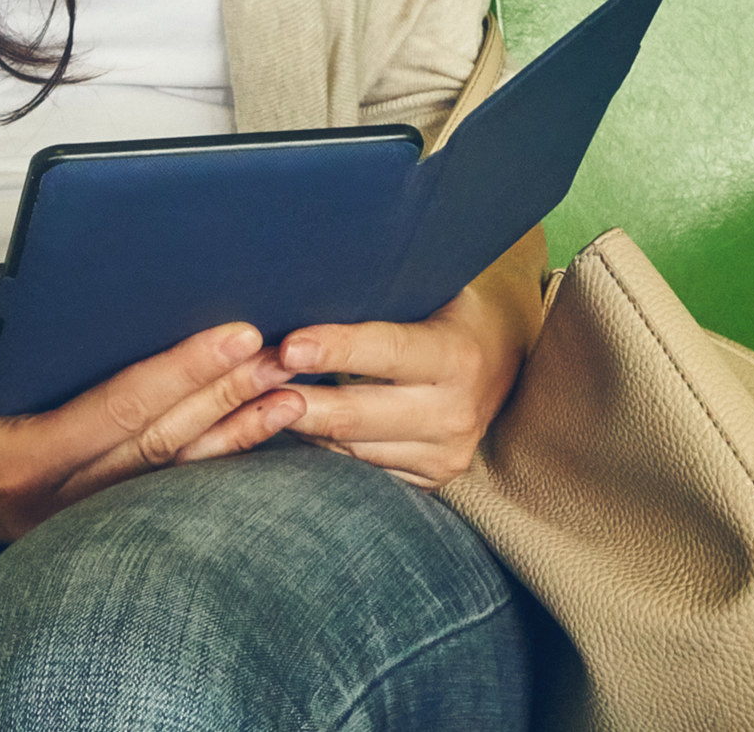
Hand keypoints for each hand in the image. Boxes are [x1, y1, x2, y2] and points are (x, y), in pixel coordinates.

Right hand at [0, 323, 305, 541]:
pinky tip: (254, 439)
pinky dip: (209, 464)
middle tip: (285, 354)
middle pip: (159, 445)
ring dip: (234, 434)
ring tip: (290, 395)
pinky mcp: (83, 535)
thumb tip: (138, 310)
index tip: (241, 333)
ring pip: (169, 478)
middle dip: (228, 396)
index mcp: (19, 459)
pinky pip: (157, 494)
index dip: (187, 370)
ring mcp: (69, 530)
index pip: (122, 408)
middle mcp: (49, 506)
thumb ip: (55, 351)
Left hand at [275, 230, 545, 490]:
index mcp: (458, 356)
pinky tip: (286, 425)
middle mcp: (454, 413)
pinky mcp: (428, 481)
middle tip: (247, 382)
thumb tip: (311, 272)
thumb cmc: (450, 308)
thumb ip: (385, 288)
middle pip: (355, 414)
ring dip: (296, 426)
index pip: (387, 352)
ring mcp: (443, 455)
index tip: (288, 347)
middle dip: (295, 399)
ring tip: (250, 402)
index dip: (335, 349)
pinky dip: (320, 447)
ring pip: (348, 449)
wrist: (506, 359)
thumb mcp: (434, 288)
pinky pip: (358, 468)